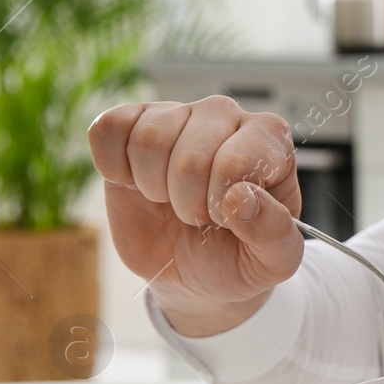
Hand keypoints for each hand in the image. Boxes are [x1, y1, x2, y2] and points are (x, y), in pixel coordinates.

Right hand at [88, 96, 303, 332]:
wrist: (197, 270)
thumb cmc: (242, 254)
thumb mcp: (274, 260)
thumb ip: (273, 233)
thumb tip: (240, 198)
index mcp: (271, 138)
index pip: (235, 163)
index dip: (221, 205)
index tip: (227, 219)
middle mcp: (226, 114)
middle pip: (190, 157)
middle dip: (188, 204)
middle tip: (199, 216)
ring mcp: (178, 113)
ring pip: (149, 139)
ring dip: (154, 187)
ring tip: (171, 198)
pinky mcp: (132, 122)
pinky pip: (108, 128)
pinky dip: (113, 167)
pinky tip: (134, 183)